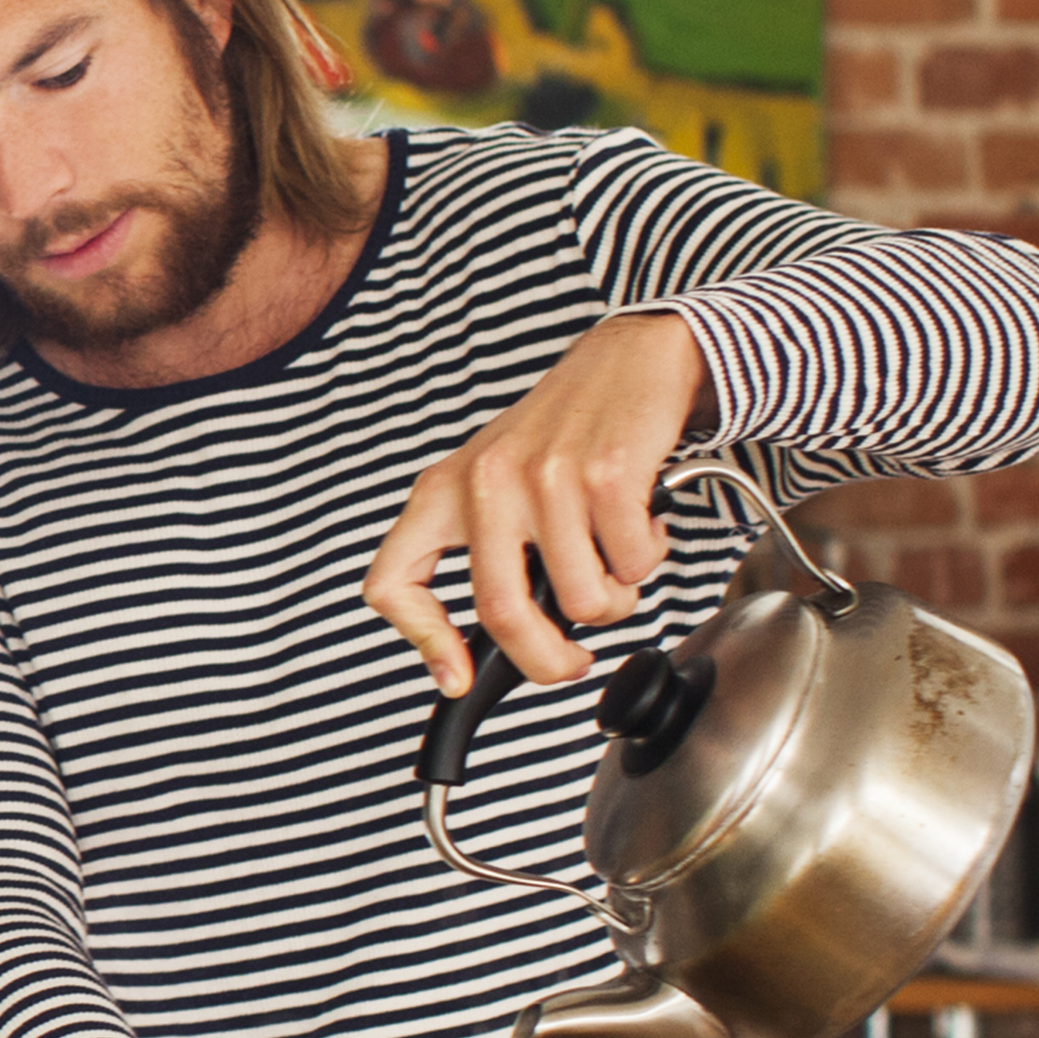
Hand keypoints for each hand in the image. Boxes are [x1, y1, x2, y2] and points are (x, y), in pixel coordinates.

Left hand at [360, 311, 711, 693]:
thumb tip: (480, 651)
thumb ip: (482, 553)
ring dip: (615, 599)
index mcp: (442, 493)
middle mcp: (485, 484)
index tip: (456, 676)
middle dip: (548, 663)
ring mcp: (544, 478)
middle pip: (501, 614)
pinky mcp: (605, 474)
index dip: (422, 642)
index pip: (393, 581)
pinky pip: (632, 565)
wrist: (626, 361)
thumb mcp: (493, 484)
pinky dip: (646, 560)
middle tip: (571, 662)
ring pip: (583, 600)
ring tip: (615, 557)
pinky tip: (640, 524)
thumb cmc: (561, 434)